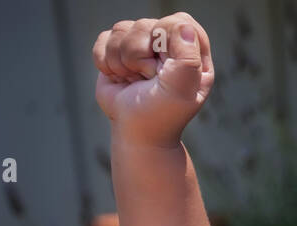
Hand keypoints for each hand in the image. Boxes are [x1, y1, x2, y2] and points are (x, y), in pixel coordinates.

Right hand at [93, 13, 214, 146]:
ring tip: (133, 81)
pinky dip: (105, 61)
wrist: (136, 132)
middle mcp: (168, 48)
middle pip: (146, 24)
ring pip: (122, 29)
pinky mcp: (117, 52)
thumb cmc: (162, 113)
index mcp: (192, 55)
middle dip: (139, 55)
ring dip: (121, 61)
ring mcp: (142, 48)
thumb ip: (187, 56)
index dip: (165, 35)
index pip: (179, 22)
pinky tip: (118, 78)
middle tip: (147, 79)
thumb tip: (184, 26)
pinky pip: (104, 38)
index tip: (162, 62)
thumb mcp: (182, 88)